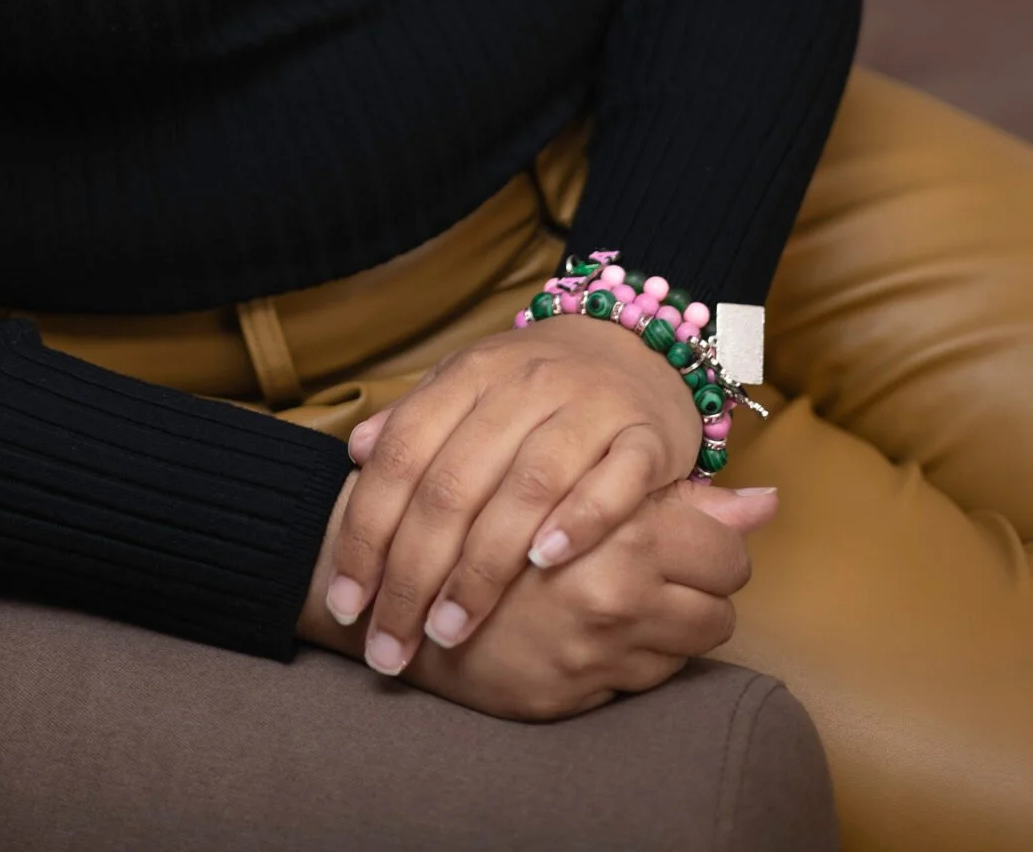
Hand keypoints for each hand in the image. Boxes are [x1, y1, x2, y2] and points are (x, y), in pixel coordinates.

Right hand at [300, 473, 775, 722]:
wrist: (397, 580)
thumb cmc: (484, 504)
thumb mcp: (573, 474)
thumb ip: (677, 492)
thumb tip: (768, 501)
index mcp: (619, 526)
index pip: (726, 548)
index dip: (715, 539)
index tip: (687, 533)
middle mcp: (619, 591)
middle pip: (721, 597)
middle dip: (703, 581)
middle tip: (667, 564)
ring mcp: (599, 649)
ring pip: (693, 641)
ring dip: (676, 618)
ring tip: (636, 594)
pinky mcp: (574, 692)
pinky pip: (649, 678)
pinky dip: (640, 654)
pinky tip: (605, 627)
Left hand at [323, 316, 703, 674]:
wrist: (633, 346)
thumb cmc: (535, 386)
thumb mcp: (469, 386)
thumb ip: (415, 420)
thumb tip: (355, 451)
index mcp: (469, 375)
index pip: (402, 454)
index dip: (366, 532)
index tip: (346, 603)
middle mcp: (523, 386)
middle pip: (453, 484)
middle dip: (412, 574)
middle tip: (390, 645)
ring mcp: (588, 408)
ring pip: (525, 488)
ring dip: (481, 568)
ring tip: (448, 630)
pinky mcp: (646, 435)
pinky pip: (613, 482)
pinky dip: (578, 523)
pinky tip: (544, 566)